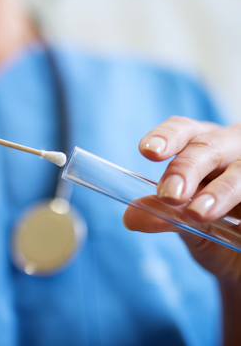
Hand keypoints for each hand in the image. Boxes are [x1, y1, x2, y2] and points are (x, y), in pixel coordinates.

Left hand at [123, 116, 240, 283]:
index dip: (166, 136)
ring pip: (240, 169)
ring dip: (220, 190)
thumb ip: (163, 217)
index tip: (147, 151)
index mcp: (201, 148)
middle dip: (186, 169)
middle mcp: (229, 149)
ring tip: (198, 213)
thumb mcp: (187, 225)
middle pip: (207, 146)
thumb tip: (130, 218)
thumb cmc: (216, 229)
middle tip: (169, 195)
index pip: (182, 130)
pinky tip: (238, 225)